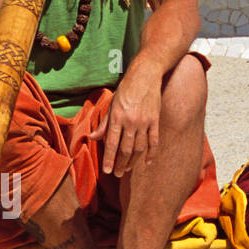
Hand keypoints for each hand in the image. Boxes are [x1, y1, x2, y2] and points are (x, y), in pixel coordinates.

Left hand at [91, 59, 162, 177]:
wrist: (145, 75)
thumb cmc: (126, 90)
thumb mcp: (111, 105)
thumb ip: (104, 124)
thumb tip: (92, 137)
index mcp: (117, 117)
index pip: (111, 143)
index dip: (109, 159)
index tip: (107, 171)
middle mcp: (131, 122)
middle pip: (125, 149)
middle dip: (120, 164)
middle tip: (116, 173)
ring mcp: (144, 122)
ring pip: (139, 148)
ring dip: (133, 161)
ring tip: (126, 169)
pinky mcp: (155, 121)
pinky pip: (154, 141)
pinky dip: (151, 154)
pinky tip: (147, 163)